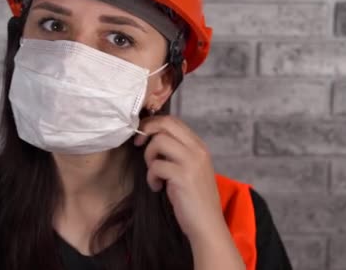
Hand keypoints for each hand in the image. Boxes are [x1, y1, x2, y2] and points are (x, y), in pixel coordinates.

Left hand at [133, 115, 224, 242]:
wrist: (207, 225)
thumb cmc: (195, 198)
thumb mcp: (190, 169)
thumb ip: (177, 152)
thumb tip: (153, 137)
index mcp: (199, 146)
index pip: (173, 121)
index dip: (153, 123)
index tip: (143, 135)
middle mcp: (198, 150)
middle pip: (165, 124)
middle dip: (146, 130)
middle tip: (138, 144)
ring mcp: (192, 162)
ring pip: (158, 141)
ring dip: (149, 157)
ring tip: (154, 174)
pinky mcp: (183, 176)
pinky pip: (156, 166)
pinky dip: (151, 177)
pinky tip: (157, 187)